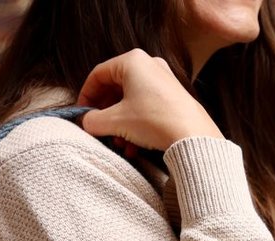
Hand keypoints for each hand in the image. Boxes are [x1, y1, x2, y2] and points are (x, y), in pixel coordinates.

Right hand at [75, 48, 224, 157]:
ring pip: (130, 101)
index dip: (85, 96)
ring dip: (120, 124)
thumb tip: (86, 122)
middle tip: (99, 131)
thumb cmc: (154, 121)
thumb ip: (93, 120)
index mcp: (132, 61)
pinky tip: (135, 146)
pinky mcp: (172, 96)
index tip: (81, 115)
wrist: (193, 136)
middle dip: (105, 114)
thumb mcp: (116, 121)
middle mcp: (149, 64)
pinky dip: (135, 125)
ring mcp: (162, 79)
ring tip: (120, 144)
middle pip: (114, 88)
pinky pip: (145, 107)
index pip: (98, 74)